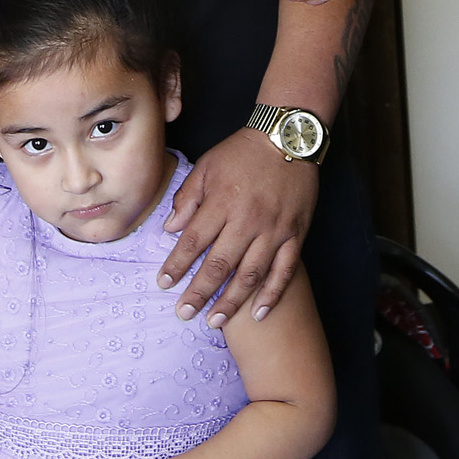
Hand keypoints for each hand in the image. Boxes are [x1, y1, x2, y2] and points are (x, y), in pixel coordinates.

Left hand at [158, 127, 317, 325]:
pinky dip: (272, 295)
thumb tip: (170, 229)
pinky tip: (258, 314)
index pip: (193, 241)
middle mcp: (247, 220)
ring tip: (214, 321)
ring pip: (250, 275)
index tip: (163, 283)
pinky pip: (284, 271)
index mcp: (222, 202)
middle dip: (199, 293)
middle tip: (184, 313)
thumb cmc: (243, 152)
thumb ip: (187, 199)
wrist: (288, 137)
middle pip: (219, 265)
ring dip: (231, 302)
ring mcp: (274, 230)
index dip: (176, 265)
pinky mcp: (295, 235)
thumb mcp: (206, 166)